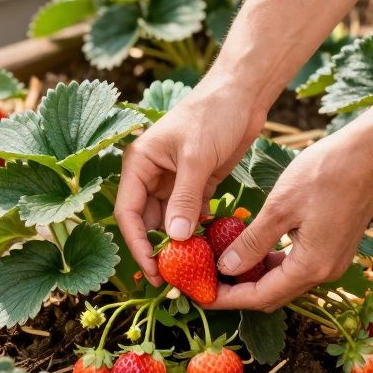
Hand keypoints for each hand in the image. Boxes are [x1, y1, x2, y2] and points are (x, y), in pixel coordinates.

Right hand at [116, 80, 266, 283]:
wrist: (243, 93)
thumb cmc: (213, 114)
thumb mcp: (196, 157)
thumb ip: (183, 198)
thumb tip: (173, 238)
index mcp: (139, 164)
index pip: (129, 213)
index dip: (137, 244)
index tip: (153, 270)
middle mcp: (151, 175)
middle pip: (147, 222)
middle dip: (158, 249)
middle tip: (174, 279)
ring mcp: (175, 181)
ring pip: (169, 222)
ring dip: (178, 243)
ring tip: (192, 269)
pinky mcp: (198, 185)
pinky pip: (191, 216)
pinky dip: (197, 232)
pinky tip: (208, 250)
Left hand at [206, 131, 372, 311]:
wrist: (370, 152)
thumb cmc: (324, 173)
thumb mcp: (279, 207)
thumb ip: (252, 242)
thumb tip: (226, 268)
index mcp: (311, 266)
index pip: (260, 296)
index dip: (228, 299)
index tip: (200, 295)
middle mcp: (325, 271)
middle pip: (274, 295)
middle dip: (239, 292)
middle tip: (206, 281)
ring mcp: (333, 260)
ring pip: (285, 280)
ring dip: (255, 277)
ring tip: (222, 265)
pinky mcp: (335, 246)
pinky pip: (297, 265)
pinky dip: (272, 263)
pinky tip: (251, 249)